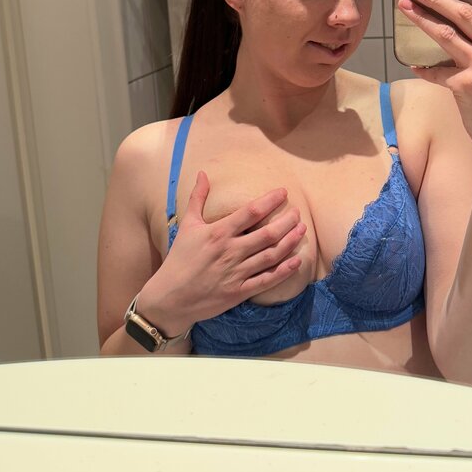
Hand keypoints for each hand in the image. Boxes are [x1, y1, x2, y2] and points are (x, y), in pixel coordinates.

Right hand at [139, 173, 305, 332]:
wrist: (170, 297)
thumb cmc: (179, 259)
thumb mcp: (187, 225)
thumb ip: (197, 198)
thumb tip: (203, 173)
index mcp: (218, 233)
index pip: (251, 212)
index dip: (270, 200)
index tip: (283, 192)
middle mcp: (230, 251)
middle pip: (267, 233)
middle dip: (286, 221)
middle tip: (298, 213)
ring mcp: (236, 273)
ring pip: (271, 255)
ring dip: (289, 242)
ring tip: (302, 230)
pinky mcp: (239, 292)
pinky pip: (267, 280)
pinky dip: (284, 271)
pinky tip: (297, 261)